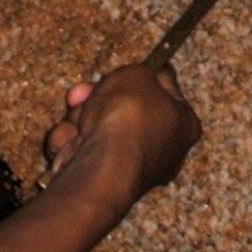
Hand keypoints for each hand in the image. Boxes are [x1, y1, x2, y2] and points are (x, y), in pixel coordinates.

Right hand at [43, 64, 201, 211]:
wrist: (102, 165)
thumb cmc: (130, 117)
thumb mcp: (139, 75)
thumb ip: (142, 72)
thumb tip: (144, 77)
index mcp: (183, 125)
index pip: (166, 93)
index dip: (142, 78)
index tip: (124, 71)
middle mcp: (162, 150)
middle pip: (125, 111)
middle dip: (98, 97)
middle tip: (83, 91)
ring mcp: (130, 167)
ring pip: (98, 129)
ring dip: (80, 116)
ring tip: (77, 116)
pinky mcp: (100, 179)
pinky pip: (81, 150)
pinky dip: (70, 141)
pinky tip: (68, 138)